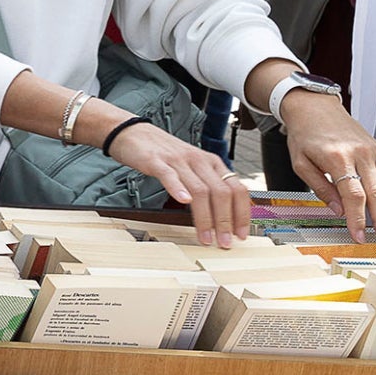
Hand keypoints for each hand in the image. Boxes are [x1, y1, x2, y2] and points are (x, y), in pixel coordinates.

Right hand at [106, 122, 252, 246]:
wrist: (133, 133)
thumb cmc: (163, 154)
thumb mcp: (192, 167)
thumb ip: (207, 185)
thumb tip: (223, 213)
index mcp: (212, 163)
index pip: (237, 190)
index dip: (242, 214)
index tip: (241, 234)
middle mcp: (199, 161)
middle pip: (221, 193)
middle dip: (225, 221)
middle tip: (224, 242)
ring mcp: (178, 160)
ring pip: (200, 190)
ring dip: (206, 217)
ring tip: (205, 236)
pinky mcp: (156, 161)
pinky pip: (170, 176)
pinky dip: (178, 189)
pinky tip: (182, 202)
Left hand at [282, 91, 375, 245]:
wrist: (315, 108)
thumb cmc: (306, 135)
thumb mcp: (300, 163)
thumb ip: (319, 188)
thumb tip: (338, 211)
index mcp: (338, 158)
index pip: (353, 195)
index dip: (357, 218)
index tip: (359, 236)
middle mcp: (361, 155)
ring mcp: (375, 153)